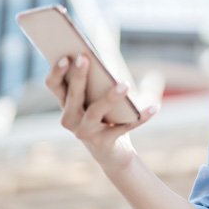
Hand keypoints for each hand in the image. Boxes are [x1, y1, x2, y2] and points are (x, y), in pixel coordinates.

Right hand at [45, 54, 157, 171]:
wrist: (112, 152)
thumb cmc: (105, 116)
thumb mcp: (100, 96)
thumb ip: (101, 80)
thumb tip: (112, 66)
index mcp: (66, 102)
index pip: (53, 84)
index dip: (56, 71)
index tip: (66, 56)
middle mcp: (70, 118)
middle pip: (73, 95)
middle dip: (79, 76)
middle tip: (86, 58)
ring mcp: (84, 132)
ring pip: (95, 112)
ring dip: (110, 97)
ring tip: (125, 84)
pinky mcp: (103, 143)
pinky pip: (123, 127)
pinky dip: (140, 117)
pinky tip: (154, 107)